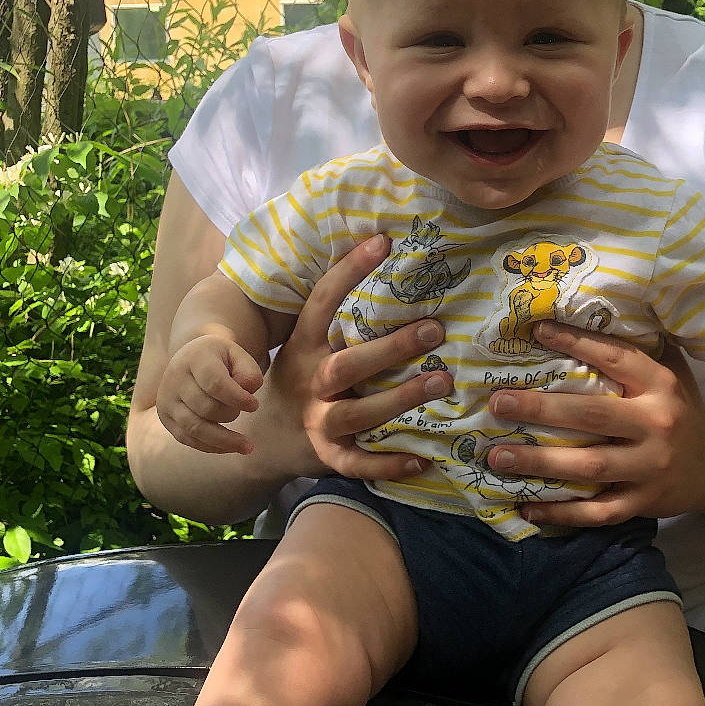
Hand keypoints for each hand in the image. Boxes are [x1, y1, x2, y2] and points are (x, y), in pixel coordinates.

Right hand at [155, 335, 262, 454]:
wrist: (193, 359)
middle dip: (230, 414)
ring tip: (247, 446)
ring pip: (194, 428)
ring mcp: (166, 400)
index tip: (254, 406)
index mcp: (194, 358)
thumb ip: (249, 372)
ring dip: (224, 440)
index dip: (237, 398)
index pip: (214, 383)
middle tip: (244, 410)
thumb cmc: (221, 360)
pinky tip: (230, 446)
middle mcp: (175, 378)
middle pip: (205, 408)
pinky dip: (211, 446)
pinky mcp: (166, 417)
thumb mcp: (239, 356)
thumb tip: (247, 392)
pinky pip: (187, 439)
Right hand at [269, 233, 455, 481]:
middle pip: (347, 365)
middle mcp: (310, 382)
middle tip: (435, 330)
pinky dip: (389, 463)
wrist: (264, 439)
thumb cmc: (301, 380)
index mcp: (305, 346)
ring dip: (400, 399)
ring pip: (357, 413)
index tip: (383, 242)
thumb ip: (340, 320)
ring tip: (440, 383)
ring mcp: (316, 421)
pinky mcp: (327, 456)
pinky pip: (359, 463)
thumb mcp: (307, 346)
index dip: (348, 271)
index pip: (323, 303)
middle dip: (392, 348)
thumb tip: (387, 263)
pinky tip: (423, 458)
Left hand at [484, 323, 704, 528]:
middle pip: (591, 415)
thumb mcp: (671, 373)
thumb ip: (637, 350)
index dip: (576, 343)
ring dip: (539, 462)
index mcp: (661, 385)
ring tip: (498, 456)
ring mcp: (650, 467)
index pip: (615, 358)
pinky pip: (597, 511)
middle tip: (498, 404)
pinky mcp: (643, 502)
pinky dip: (561, 513)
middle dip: (540, 408)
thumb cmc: (681, 410)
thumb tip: (588, 313)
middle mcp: (656, 424)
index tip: (537, 331)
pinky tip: (526, 507)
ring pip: (588, 465)